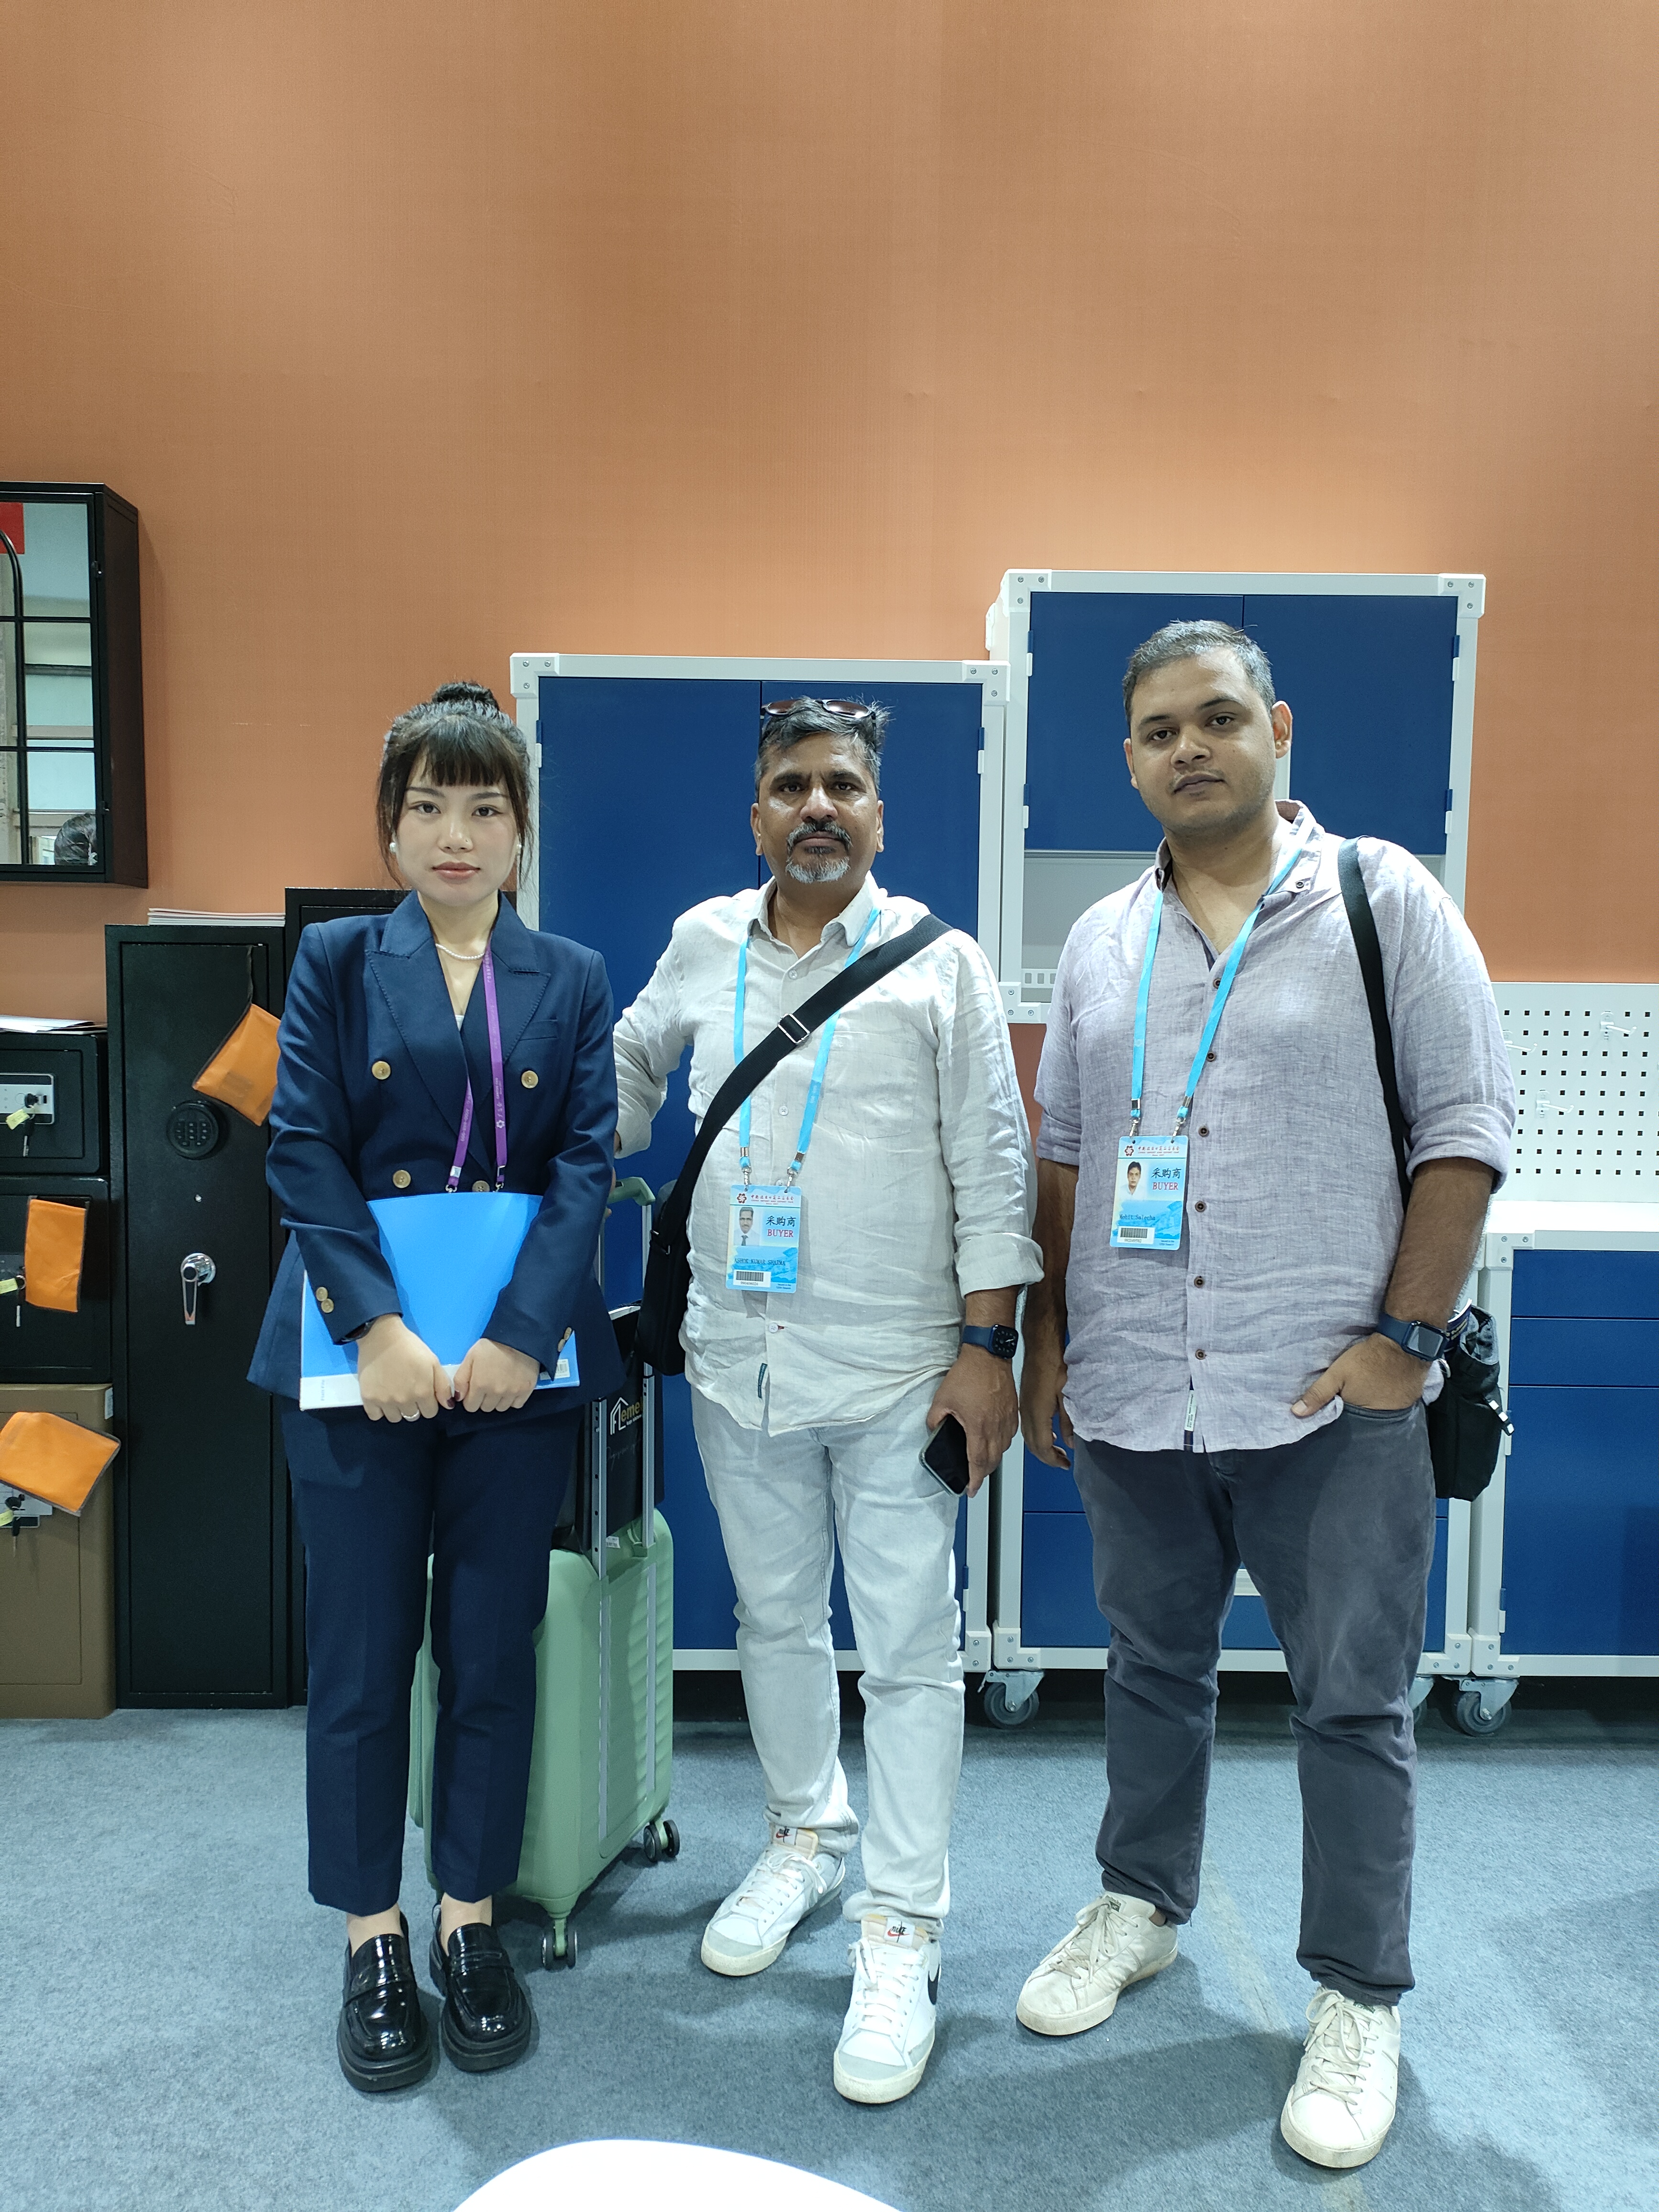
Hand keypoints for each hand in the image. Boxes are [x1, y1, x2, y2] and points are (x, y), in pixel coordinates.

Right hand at [356, 1315, 450, 1421]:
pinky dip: (379, 1410)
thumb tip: (448, 1406)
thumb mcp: (433, 1362)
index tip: (423, 1392)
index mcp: (422, 1392)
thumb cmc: (410, 1347)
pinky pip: (375, 1416)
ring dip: (397, 1409)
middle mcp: (404, 1400)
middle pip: (413, 1416)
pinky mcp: (368, 1398)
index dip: (428, 1403)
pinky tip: (382, 1397)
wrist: (382, 1336)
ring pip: (395, 1418)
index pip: (430, 1412)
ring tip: (394, 1393)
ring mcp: (385, 1401)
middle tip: (408, 1390)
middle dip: (414, 1406)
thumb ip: (443, 1386)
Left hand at [452, 1337, 540, 1413]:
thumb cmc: (491, 1346)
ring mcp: (512, 1392)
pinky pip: (516, 1405)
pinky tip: (511, 1388)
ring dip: (498, 1400)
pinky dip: (512, 1399)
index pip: (471, 1406)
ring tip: (500, 1386)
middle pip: (486, 1408)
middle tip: (488, 1385)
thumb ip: (461, 1379)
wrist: (518, 1337)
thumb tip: (459, 1398)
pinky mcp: (526, 1390)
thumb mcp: (470, 1357)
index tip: (475, 1389)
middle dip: (484, 1399)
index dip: (471, 1398)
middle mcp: (496, 1392)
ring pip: (501, 1408)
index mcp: (480, 1385)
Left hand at [927, 1348, 1017, 1498]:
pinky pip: (1009, 1437)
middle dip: (982, 1474)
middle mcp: (996, 1427)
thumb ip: (935, 1419)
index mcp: (978, 1426)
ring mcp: (1007, 1420)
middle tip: (974, 1479)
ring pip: (1002, 1450)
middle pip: (992, 1461)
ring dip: (992, 1460)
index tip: (971, 1490)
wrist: (989, 1355)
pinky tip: (992, 1441)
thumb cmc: (968, 1374)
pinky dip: (1001, 1445)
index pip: (978, 1462)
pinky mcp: (1012, 1413)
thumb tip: (934, 1431)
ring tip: (981, 1462)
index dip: (974, 1480)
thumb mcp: (942, 1399)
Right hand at [1019, 1335, 1074, 1466]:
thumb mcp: (1068, 1396)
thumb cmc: (1055, 1367)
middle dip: (1047, 1458)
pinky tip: (1049, 1433)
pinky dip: (1037, 1436)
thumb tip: (1070, 1442)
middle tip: (1063, 1462)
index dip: (1053, 1459)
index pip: (1043, 1447)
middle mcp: (1027, 1414)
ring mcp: (1024, 1408)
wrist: (1041, 1347)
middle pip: (1034, 1446)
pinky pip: (1027, 1427)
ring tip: (1057, 1451)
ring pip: (1029, 1437)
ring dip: (1042, 1448)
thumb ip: (1068, 1422)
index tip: (1065, 1464)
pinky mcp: (1024, 1401)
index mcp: (1038, 1415)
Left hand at [1292, 1332, 1427, 1418]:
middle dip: (1360, 1409)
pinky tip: (1386, 1385)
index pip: (1350, 1423)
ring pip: (1384, 1410)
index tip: (1339, 1405)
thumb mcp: (1337, 1374)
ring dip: (1377, 1403)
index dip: (1343, 1413)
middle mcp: (1386, 1417)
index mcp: (1365, 1415)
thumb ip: (1318, 1394)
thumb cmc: (1367, 1358)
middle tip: (1357, 1394)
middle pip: (1368, 1418)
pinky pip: (1398, 1402)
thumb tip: (1297, 1413)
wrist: (1402, 1342)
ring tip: (1372, 1389)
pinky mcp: (1412, 1397)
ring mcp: (1402, 1407)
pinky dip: (1391, 1396)